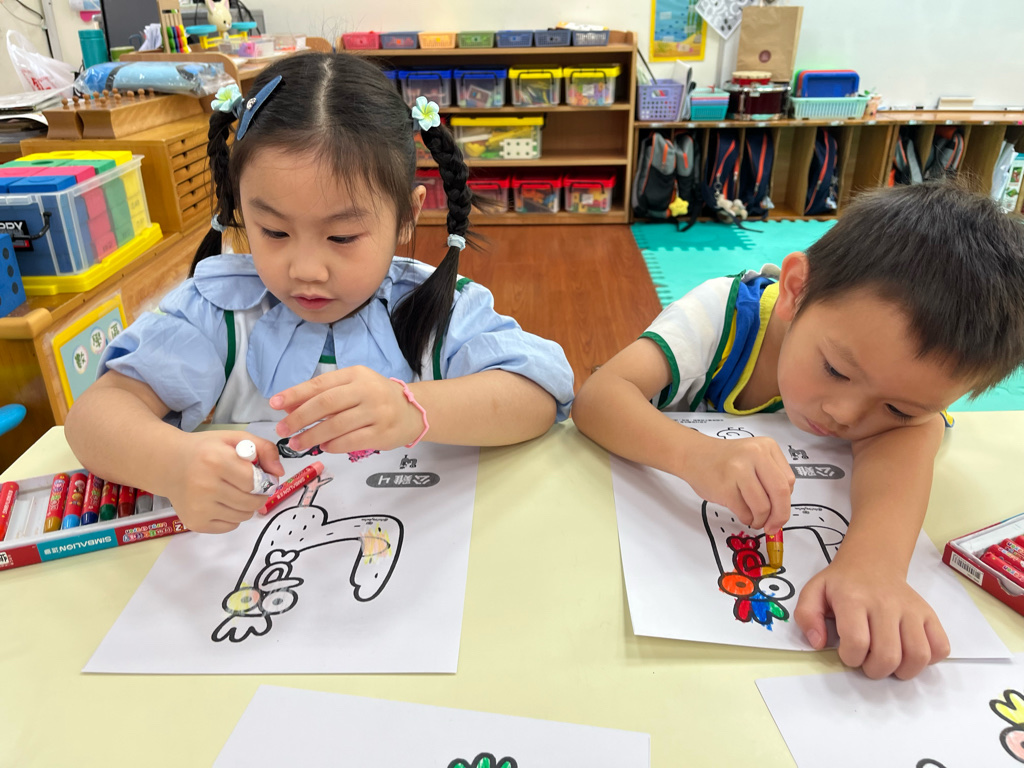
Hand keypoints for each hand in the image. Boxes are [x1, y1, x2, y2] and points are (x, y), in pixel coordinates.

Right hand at [165, 430, 284, 533]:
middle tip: (253, 486)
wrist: (169, 464)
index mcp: (215, 460)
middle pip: (251, 501)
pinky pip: (230, 526)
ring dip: (247, 506)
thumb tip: (279, 473)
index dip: (265, 480)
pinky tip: (223, 502)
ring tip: (236, 492)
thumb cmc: (205, 450)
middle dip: (259, 494)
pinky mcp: (195, 523)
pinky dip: (233, 516)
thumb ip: (264, 449)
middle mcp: (205, 486)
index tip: (264, 476)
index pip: (254, 481)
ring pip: (243, 516)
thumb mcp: (234, 438)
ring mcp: (199, 507)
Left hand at [270, 366, 423, 453]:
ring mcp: (376, 413)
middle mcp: (367, 391)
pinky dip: (333, 445)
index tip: (274, 404)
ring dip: (312, 436)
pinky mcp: (382, 434)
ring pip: (336, 426)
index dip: (295, 394)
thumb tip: (287, 407)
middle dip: (299, 418)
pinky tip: (323, 446)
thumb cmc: (375, 397)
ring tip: (296, 444)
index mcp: (356, 375)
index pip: (320, 384)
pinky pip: (351, 441)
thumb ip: (322, 395)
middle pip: (326, 404)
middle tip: (282, 430)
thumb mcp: (351, 387)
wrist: (413, 411)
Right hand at [681, 432, 793, 531]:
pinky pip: (745, 512)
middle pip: (780, 493)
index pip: (788, 481)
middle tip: (774, 526)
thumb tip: (782, 511)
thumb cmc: (724, 460)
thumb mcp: (754, 458)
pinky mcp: (725, 487)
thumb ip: (771, 479)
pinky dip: (746, 518)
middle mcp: (755, 454)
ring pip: (763, 506)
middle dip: (780, 516)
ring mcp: (739, 470)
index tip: (781, 512)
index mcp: (767, 446)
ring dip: (760, 520)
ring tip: (754, 519)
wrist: (693, 455)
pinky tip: (742, 513)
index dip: (786, 502)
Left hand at [795, 558, 949, 678]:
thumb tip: (818, 643)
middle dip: (874, 669)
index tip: (846, 652)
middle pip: (888, 655)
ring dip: (902, 670)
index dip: (850, 658)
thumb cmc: (842, 583)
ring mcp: (911, 609)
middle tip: (867, 660)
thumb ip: (807, 616)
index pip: (857, 642)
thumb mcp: (813, 592)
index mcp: (853, 599)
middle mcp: (885, 603)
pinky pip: (940, 647)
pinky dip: (928, 660)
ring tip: (889, 662)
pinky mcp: (929, 614)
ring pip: (918, 656)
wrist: (872, 562)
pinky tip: (909, 652)